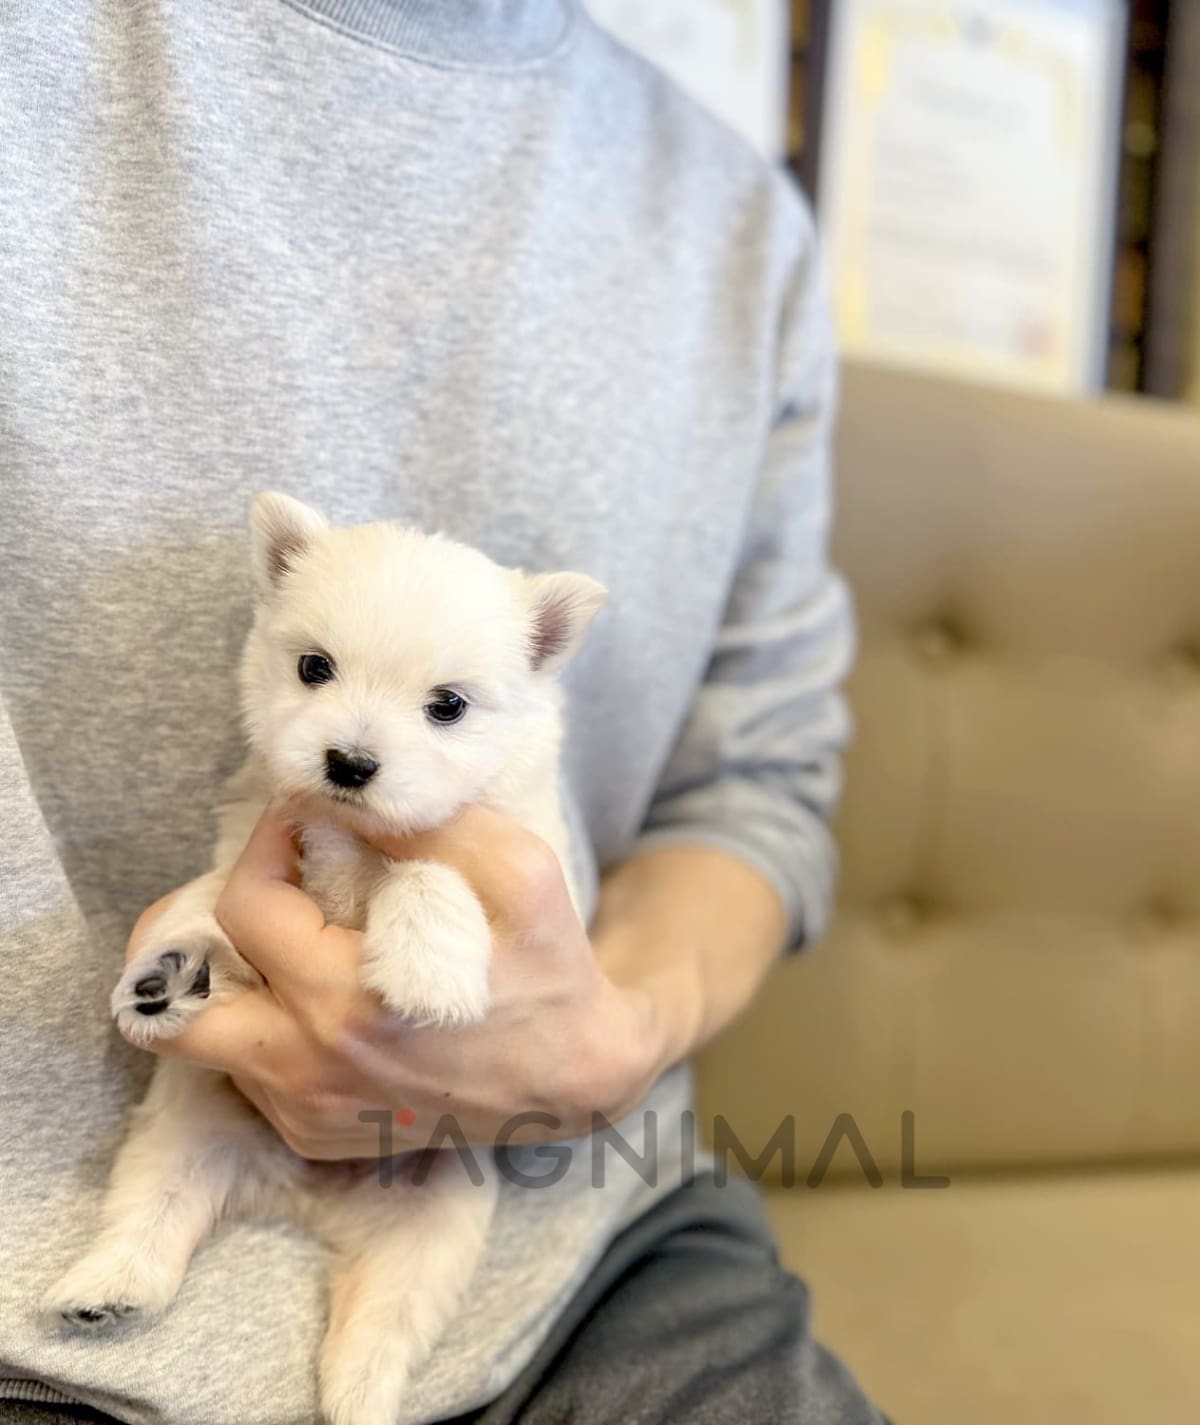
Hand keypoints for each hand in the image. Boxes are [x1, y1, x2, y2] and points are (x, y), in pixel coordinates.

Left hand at [125, 808, 667, 1159]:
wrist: (577, 1076)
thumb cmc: (548, 968)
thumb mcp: (516, 872)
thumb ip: (426, 826)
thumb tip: (348, 800)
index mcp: (346, 1001)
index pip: (246, 906)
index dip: (266, 844)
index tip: (305, 822)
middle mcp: (310, 1068)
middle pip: (179, 1004)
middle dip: (203, 932)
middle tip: (269, 891)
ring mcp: (309, 1112)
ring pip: (205, 1045)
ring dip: (230, 984)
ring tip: (282, 943)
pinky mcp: (320, 1137)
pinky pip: (248, 1080)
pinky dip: (263, 1031)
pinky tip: (317, 997)